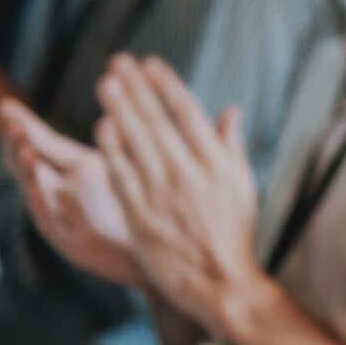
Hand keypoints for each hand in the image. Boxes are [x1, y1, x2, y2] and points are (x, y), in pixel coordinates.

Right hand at [1, 97, 142, 287]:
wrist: (148, 259)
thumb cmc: (137, 209)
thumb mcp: (123, 169)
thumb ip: (113, 143)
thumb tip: (116, 108)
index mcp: (75, 171)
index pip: (44, 143)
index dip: (24, 125)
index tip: (5, 106)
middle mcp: (61, 196)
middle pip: (32, 166)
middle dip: (21, 145)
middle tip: (14, 125)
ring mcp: (63, 222)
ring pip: (39, 194)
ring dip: (31, 172)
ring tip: (26, 149)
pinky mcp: (73, 245)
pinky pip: (55, 223)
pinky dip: (47, 205)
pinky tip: (42, 188)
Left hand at [95, 54, 263, 340]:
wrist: (220, 283)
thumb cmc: (234, 233)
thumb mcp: (242, 186)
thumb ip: (231, 146)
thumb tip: (230, 110)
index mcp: (216, 163)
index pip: (187, 113)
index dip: (165, 85)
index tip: (149, 63)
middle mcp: (189, 174)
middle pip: (156, 121)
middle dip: (136, 87)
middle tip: (118, 61)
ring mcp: (163, 195)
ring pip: (135, 142)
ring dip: (119, 109)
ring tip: (104, 83)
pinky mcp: (141, 216)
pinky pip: (121, 175)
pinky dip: (111, 149)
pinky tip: (102, 127)